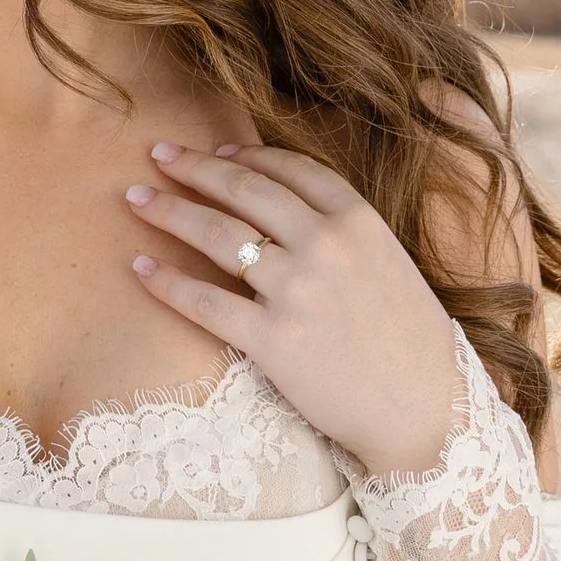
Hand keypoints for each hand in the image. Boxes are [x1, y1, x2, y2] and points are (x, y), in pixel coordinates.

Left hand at [126, 141, 460, 479]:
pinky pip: (205, 302)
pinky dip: (166, 283)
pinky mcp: (274, 339)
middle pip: (244, 189)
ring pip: (216, 235)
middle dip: (193, 168)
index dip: (247, 155)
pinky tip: (140, 268)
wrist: (424, 409)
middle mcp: (325, 244)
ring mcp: (297, 290)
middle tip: (158, 156)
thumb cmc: (408, 341)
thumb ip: (343, 232)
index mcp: (358, 220)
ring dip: (168, 211)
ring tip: (135, 198)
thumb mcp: (388, 263)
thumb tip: (288, 209)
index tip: (216, 151)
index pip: (290, 169)